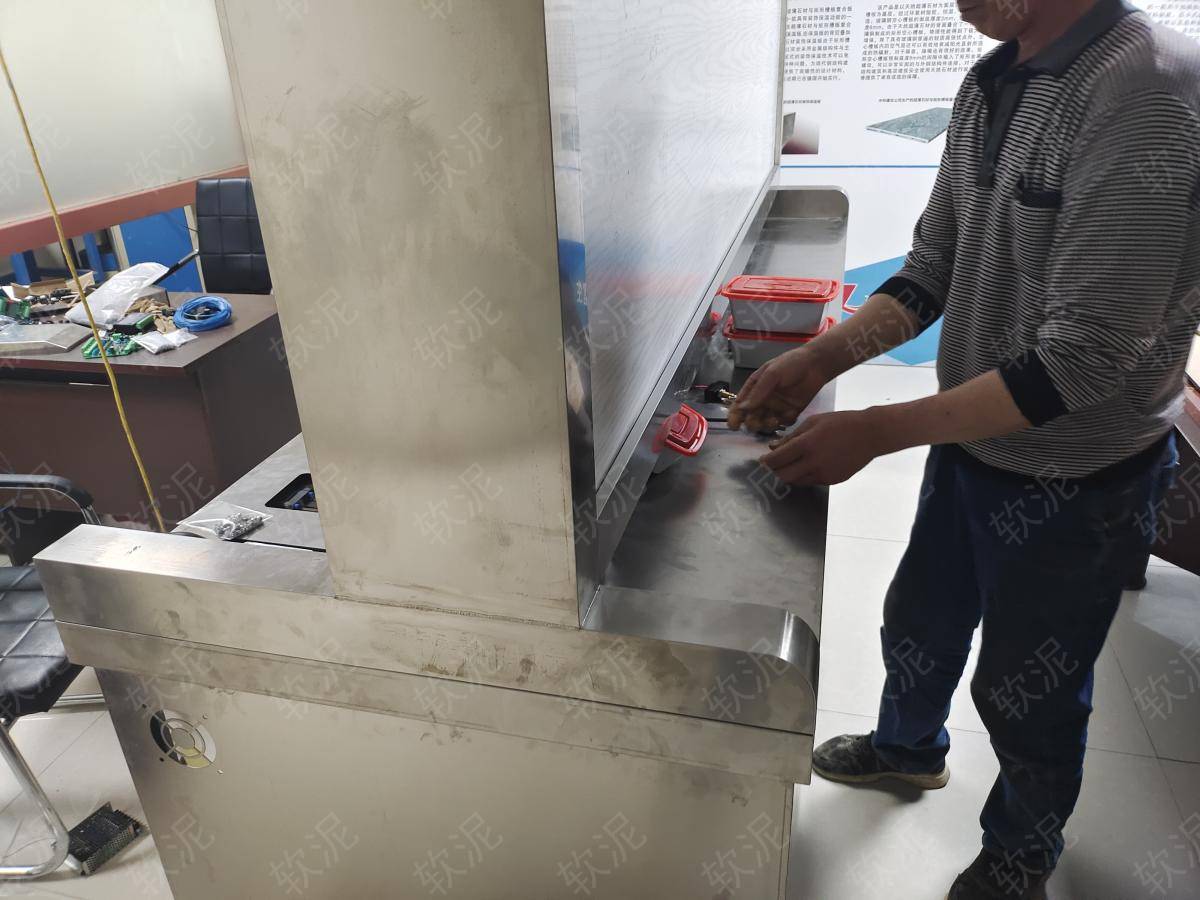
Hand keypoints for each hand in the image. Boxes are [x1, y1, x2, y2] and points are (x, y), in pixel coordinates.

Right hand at [727, 346, 828, 432]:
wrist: (816, 364)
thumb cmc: (791, 363)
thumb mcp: (772, 373)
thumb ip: (758, 391)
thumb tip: (743, 408)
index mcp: (755, 388)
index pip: (740, 404)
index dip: (734, 416)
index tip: (733, 425)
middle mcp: (764, 399)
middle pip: (752, 417)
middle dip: (752, 423)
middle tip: (757, 422)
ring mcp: (777, 407)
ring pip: (766, 423)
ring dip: (768, 425)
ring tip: (775, 420)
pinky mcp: (791, 412)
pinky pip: (784, 423)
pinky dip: (785, 421)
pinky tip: (790, 413)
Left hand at [759, 409, 886, 484]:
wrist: (871, 434)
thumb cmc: (841, 422)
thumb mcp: (814, 421)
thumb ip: (791, 436)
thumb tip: (773, 447)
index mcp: (807, 445)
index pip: (777, 460)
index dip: (766, 461)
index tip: (762, 460)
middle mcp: (813, 463)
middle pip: (783, 476)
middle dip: (774, 472)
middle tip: (772, 466)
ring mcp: (824, 474)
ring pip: (796, 482)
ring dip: (789, 474)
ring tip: (790, 464)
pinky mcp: (832, 481)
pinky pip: (811, 481)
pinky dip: (804, 475)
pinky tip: (807, 465)